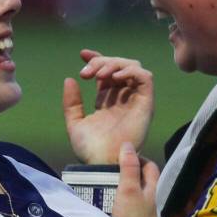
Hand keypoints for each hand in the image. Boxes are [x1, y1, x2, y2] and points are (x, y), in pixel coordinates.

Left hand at [63, 49, 153, 163]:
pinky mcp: (146, 103)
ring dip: (115, 64)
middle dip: (102, 62)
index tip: (83, 55)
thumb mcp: (75, 122)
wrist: (102, 162)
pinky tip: (115, 77)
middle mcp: (123, 98)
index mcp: (107, 100)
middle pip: (118, 65)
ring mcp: (135, 100)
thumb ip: (72, 102)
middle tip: (87, 73)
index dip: (97, 59)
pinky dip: (131, 71)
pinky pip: (145, 78)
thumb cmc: (90, 149)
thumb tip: (69, 79)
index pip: (106, 71)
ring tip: (99, 75)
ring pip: (132, 67)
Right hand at [112, 142, 160, 216]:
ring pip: (136, 195)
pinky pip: (131, 209)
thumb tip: (127, 144)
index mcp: (154, 187)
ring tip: (106, 190)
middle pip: (142, 180)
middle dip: (128, 175)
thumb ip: (128, 168)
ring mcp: (148, 213)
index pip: (149, 165)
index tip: (119, 159)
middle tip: (110, 174)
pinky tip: (110, 209)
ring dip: (123, 191)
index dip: (136, 158)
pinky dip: (122, 205)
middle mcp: (154, 199)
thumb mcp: (129, 190)